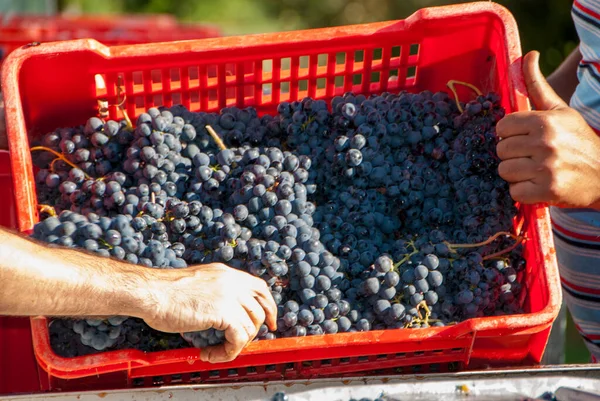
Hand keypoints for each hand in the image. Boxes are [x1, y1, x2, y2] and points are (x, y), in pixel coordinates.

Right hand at [141, 263, 276, 362]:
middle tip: (242, 343)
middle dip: (255, 330)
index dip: (268, 306)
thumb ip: (215, 293)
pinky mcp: (223, 311)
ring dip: (236, 345)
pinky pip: (238, 338)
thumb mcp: (198, 285)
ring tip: (216, 350)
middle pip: (260, 308)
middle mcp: (232, 281)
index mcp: (226, 273)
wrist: (151, 292)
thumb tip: (225, 315)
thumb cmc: (164, 293)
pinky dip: (227, 352)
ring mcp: (230, 295)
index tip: (269, 321)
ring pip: (250, 326)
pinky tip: (210, 354)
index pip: (259, 287)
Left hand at [496, 51, 599, 206]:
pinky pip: (514, 192)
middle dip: (512, 155)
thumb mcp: (560, 110)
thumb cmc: (578, 140)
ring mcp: (546, 168)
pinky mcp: (547, 190)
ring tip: (536, 171)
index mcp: (545, 121)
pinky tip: (539, 185)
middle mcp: (545, 143)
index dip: (510, 134)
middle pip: (501, 150)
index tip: (524, 138)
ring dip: (516, 174)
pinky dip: (523, 192)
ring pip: (505, 171)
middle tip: (532, 156)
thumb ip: (538, 86)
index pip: (502, 127)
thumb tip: (528, 55)